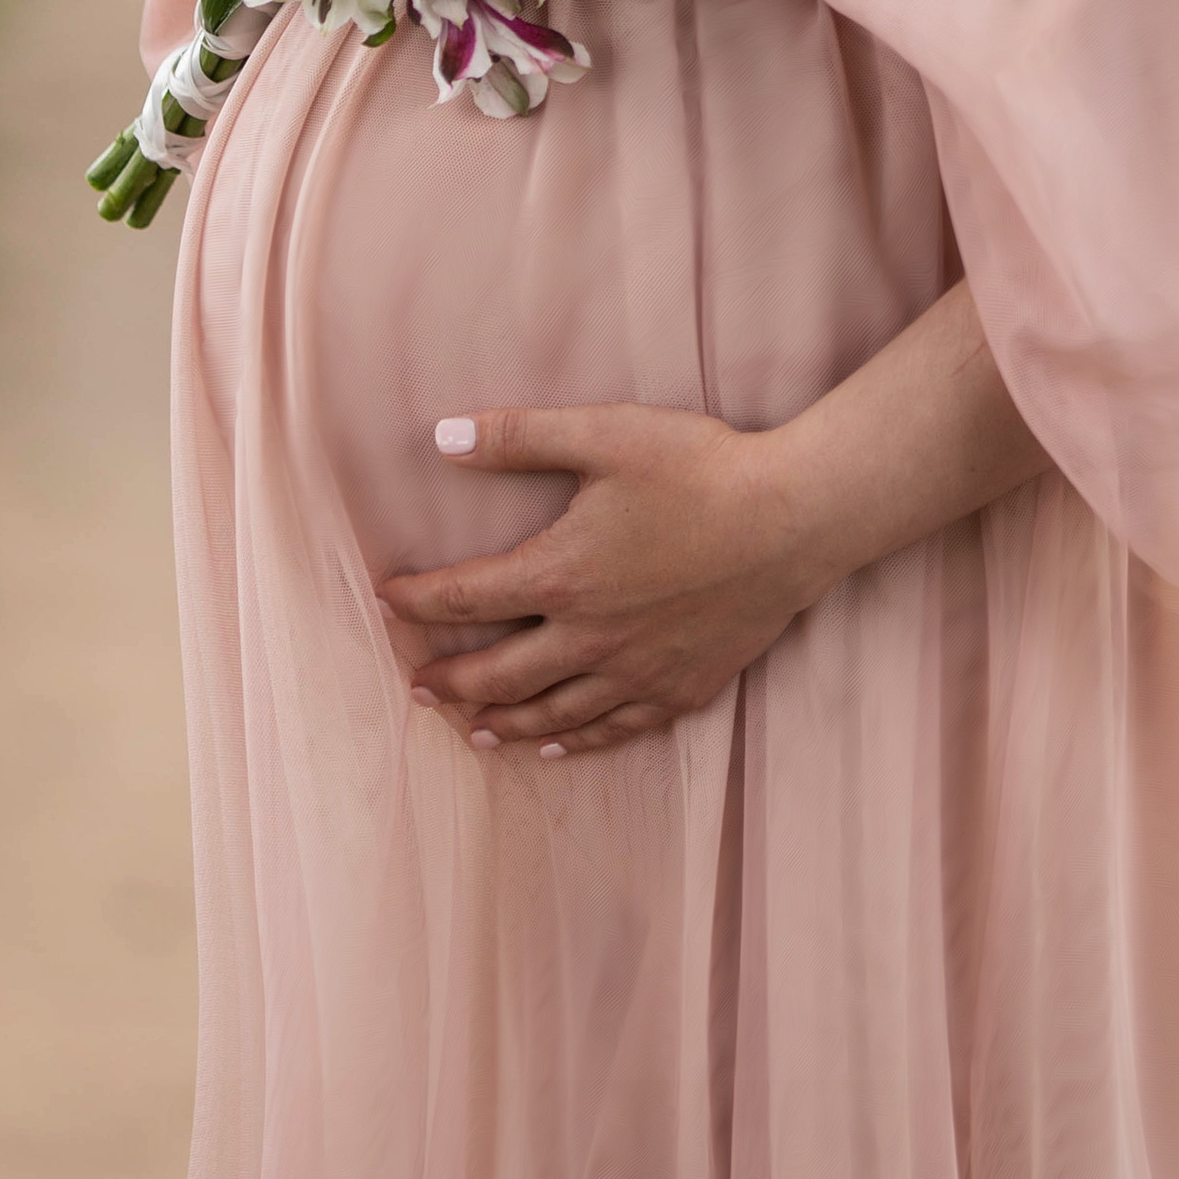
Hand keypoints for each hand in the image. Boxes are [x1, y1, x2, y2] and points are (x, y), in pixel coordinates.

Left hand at [375, 406, 822, 759]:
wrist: (792, 520)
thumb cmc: (699, 469)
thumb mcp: (604, 434)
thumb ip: (519, 437)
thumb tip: (441, 436)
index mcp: (559, 575)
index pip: (463, 599)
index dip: (417, 602)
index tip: (387, 599)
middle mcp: (587, 639)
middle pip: (496, 675)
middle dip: (448, 680)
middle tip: (416, 686)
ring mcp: (634, 672)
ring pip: (549, 714)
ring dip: (500, 722)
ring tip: (470, 729)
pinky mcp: (679, 689)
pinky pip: (613, 729)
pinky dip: (574, 741)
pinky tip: (557, 745)